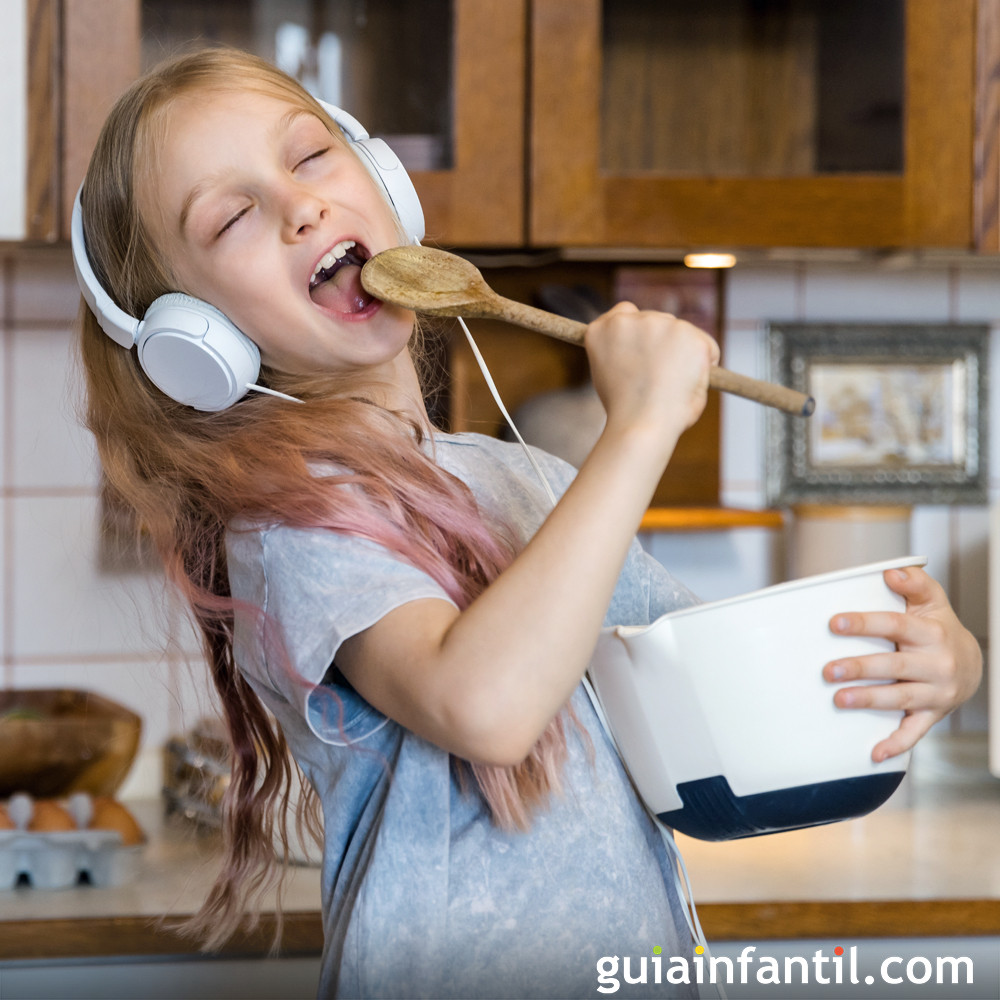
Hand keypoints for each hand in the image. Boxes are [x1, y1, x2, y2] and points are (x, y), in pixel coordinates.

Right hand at [585, 302, 719, 453]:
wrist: (641, 425)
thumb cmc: (626, 413)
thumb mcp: (609, 376)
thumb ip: (624, 354)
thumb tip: (648, 352)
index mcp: (602, 329)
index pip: (625, 312)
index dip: (638, 332)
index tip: (644, 350)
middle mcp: (628, 320)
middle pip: (657, 322)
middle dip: (663, 345)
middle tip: (660, 382)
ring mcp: (659, 323)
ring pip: (682, 334)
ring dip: (683, 355)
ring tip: (671, 388)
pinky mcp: (689, 334)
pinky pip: (708, 347)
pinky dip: (705, 365)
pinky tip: (688, 384)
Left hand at [822, 566, 982, 761]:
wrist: (971, 664)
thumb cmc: (938, 628)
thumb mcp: (932, 600)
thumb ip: (914, 583)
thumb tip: (890, 572)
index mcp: (932, 633)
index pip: (895, 626)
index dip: (865, 623)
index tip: (834, 623)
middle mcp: (936, 664)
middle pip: (894, 665)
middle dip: (859, 668)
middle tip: (827, 670)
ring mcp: (936, 692)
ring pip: (899, 698)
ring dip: (868, 700)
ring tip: (839, 699)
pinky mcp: (933, 714)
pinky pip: (914, 732)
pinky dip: (896, 744)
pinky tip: (874, 753)